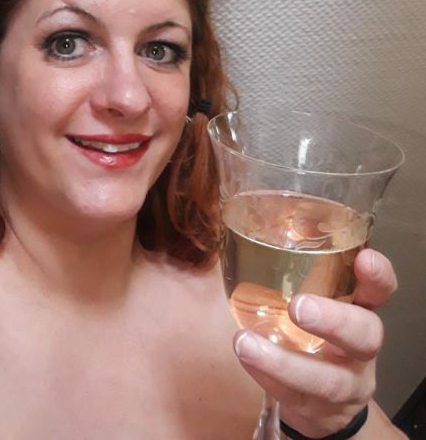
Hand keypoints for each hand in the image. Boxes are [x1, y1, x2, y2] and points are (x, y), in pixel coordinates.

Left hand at [233, 248, 397, 438]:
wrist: (323, 401)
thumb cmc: (311, 331)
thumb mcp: (314, 296)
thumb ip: (294, 265)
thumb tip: (250, 217)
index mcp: (360, 309)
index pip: (379, 290)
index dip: (378, 276)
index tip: (366, 259)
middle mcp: (359, 346)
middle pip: (364, 334)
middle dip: (335, 320)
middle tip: (299, 307)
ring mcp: (344, 382)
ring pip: (328, 379)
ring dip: (284, 361)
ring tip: (246, 343)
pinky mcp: (317, 408)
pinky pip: (295, 397)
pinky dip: (267, 375)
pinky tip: (246, 357)